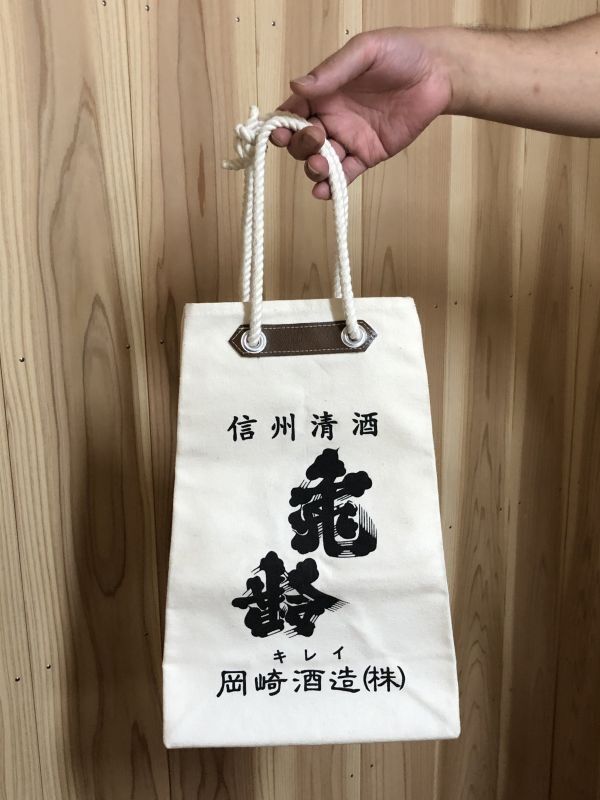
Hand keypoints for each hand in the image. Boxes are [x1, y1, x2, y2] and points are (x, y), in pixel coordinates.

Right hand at [270, 28, 453, 198]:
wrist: (438, 73)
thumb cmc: (401, 53)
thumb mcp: (364, 52)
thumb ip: (331, 71)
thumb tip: (297, 85)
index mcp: (324, 92)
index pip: (292, 112)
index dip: (280, 125)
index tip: (277, 133)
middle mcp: (331, 117)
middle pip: (302, 141)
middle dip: (300, 146)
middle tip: (315, 139)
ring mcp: (349, 139)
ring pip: (321, 161)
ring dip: (314, 168)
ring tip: (321, 165)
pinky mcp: (368, 155)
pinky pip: (346, 174)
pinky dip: (333, 185)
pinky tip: (325, 190)